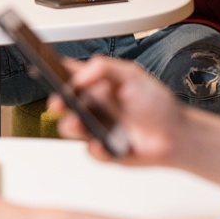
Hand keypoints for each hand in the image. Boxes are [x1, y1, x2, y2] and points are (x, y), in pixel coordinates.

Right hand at [50, 56, 188, 168]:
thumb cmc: (156, 104)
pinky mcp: (103, 149)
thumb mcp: (132, 75)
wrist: (175, 135)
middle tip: (60, 103)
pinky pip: (90, 151)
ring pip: (71, 127)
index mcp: (97, 84)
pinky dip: (95, 148)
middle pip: (64, 102)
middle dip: (57, 102)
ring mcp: (96, 127)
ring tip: (79, 124)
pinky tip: (103, 143)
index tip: (44, 69)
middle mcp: (94, 105)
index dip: (55, 72)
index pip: (70, 75)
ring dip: (71, 126)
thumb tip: (79, 75)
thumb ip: (104, 68)